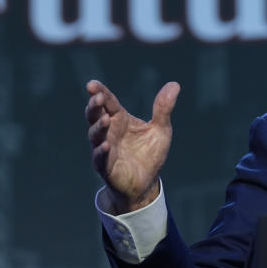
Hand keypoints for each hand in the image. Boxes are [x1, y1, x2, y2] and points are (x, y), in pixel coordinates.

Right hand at [85, 80, 180, 213]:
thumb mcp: (160, 129)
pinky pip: (100, 159)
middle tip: (97, 97)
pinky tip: (106, 146)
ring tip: (106, 119)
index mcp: (119, 119)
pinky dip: (101, 152)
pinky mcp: (106, 167)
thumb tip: (175, 84)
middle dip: (94, 106)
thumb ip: (163, 108)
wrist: (146, 183)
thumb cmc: (149, 154)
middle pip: (95, 115)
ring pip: (95, 136)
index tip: (92, 84)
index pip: (108, 102)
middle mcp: (108, 132)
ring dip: (98, 127)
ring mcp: (104, 149)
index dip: (100, 92)